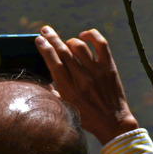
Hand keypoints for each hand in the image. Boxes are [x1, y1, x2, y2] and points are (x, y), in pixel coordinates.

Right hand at [35, 25, 138, 143]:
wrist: (113, 123)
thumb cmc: (87, 117)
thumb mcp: (66, 108)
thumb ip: (54, 92)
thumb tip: (44, 79)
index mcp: (69, 90)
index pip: (54, 63)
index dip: (45, 48)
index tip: (39, 39)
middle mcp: (82, 80)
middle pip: (64, 52)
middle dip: (52, 38)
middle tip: (45, 30)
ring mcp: (97, 72)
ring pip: (79, 46)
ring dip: (70, 41)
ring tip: (67, 42)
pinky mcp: (109, 68)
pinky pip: (100, 44)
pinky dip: (91, 35)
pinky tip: (84, 36)